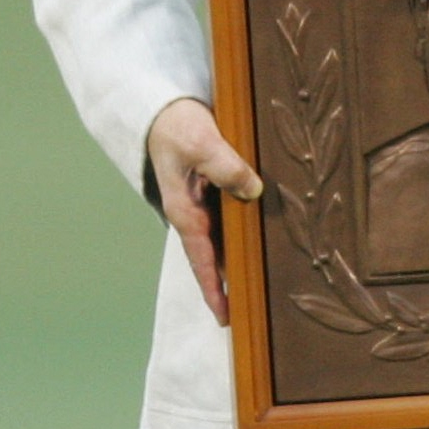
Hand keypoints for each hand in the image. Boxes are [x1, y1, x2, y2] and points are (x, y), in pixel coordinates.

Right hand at [146, 97, 261, 325]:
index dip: (214, 290)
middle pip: (214, 259)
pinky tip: (263, 243)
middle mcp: (194, 214)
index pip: (202, 260)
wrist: (165, 109)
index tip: (225, 319)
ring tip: (262, 288)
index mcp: (186, 211)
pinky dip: (243, 235)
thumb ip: (227, 167)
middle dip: (229, 285)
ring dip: (238, 262)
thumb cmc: (179, 126)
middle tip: (250, 314)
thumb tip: (254, 191)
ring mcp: (202, 204)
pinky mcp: (213, 191)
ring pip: (224, 241)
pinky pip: (230, 221)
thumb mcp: (202, 143)